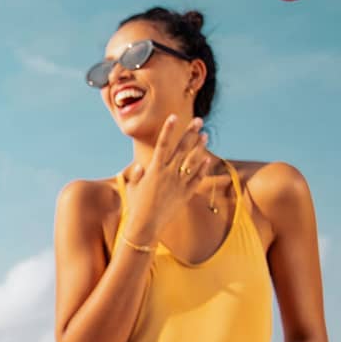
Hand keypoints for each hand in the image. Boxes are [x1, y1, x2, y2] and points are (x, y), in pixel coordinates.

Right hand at [125, 115, 209, 241]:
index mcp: (154, 169)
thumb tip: (140, 166)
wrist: (146, 225)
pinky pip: (196, 178)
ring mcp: (178, 183)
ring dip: (199, 147)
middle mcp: (168, 173)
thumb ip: (136, 174)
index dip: (168, 129)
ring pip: (192, 161)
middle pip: (181, 148)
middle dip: (190, 132)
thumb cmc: (135, 205)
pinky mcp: (185, 194)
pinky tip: (208, 160)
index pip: (162, 144)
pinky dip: (202, 169)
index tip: (174, 116)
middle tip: (198, 120)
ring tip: (205, 135)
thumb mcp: (132, 187)